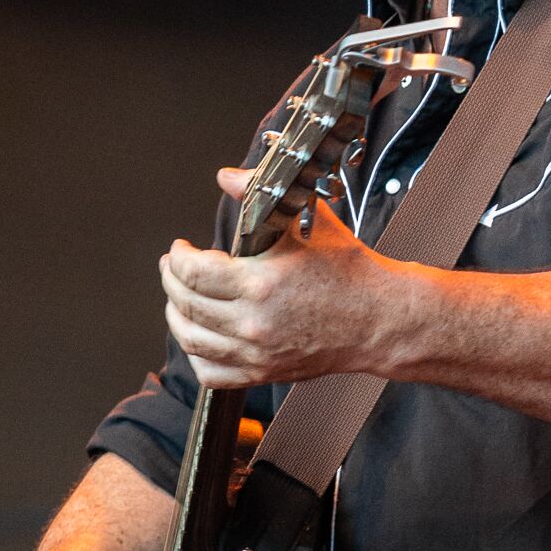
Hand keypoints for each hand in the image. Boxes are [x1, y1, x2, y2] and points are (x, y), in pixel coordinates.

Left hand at [159, 167, 409, 387]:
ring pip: (191, 340)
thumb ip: (259, 197)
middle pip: (185, 304)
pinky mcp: (264, 372)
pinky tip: (201, 336)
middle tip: (174, 267)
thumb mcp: (307, 222)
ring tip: (179, 298)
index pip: (192, 273)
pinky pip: (211, 373)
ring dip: (176, 316)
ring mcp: (256, 353)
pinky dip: (196, 356)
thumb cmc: (350, 273)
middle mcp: (253, 323)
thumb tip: (228, 177)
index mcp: (260, 284)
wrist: (379, 319)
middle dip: (171, 280)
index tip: (181, 248)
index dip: (178, 257)